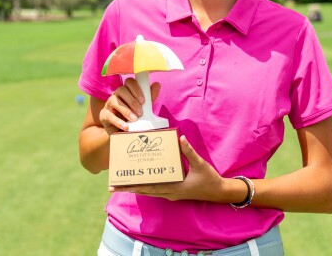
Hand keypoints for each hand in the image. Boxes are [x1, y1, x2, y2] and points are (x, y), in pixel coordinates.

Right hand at [99, 78, 159, 134]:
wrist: (122, 134)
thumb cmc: (133, 118)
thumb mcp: (143, 108)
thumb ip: (150, 98)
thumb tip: (157, 84)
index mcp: (126, 91)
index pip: (129, 82)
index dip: (136, 89)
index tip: (143, 100)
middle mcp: (116, 95)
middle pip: (121, 90)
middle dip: (132, 101)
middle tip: (140, 112)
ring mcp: (108, 104)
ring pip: (114, 100)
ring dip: (126, 110)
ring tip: (134, 119)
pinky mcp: (104, 115)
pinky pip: (108, 115)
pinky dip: (118, 121)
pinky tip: (126, 127)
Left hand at [110, 136, 230, 201]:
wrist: (219, 192)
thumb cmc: (209, 179)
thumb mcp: (200, 164)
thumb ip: (189, 151)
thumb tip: (180, 138)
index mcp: (174, 188)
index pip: (149, 187)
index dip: (133, 185)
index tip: (120, 184)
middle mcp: (169, 193)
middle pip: (145, 191)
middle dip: (128, 188)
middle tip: (112, 186)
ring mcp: (171, 194)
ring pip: (149, 192)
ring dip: (136, 188)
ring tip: (122, 184)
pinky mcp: (174, 192)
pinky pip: (156, 190)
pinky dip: (146, 186)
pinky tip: (141, 181)